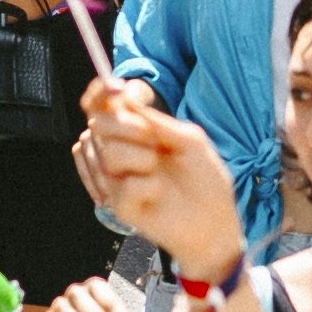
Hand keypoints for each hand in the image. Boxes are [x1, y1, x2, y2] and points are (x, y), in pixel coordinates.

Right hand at [73, 77, 251, 280]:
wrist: (213, 223)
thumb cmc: (205, 182)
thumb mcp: (190, 141)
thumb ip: (157, 120)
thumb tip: (127, 100)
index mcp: (136, 132)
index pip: (103, 105)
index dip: (101, 92)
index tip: (115, 87)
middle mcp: (122, 151)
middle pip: (98, 123)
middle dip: (126, 126)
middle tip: (152, 139)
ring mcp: (118, 178)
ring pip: (108, 152)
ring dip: (140, 158)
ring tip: (159, 172)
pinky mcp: (119, 204)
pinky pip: (123, 185)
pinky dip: (147, 187)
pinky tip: (156, 195)